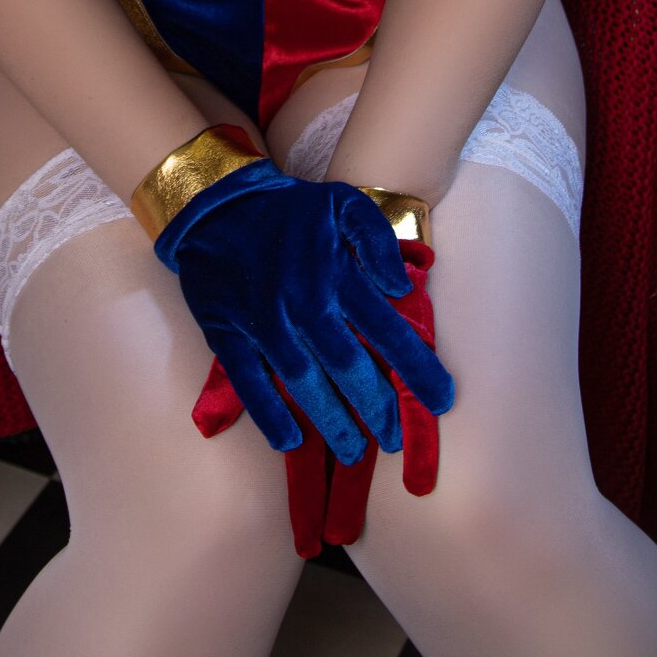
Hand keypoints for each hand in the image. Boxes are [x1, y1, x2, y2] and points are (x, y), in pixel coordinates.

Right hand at [145, 128, 452, 466]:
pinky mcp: (228, 335)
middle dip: (376, 407)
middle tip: (393, 441)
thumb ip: (377, 240)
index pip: (387, 331)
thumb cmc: (290, 211)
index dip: (416, 370)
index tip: (441, 401)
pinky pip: (249, 382)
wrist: (215, 206)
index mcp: (336, 276)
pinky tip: (290, 442)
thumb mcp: (343, 204)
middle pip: (348, 366)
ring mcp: (263, 324)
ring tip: (353, 452)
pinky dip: (268, 414)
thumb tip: (398, 287)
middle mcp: (303, 305)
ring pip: (303, 382)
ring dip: (330, 421)